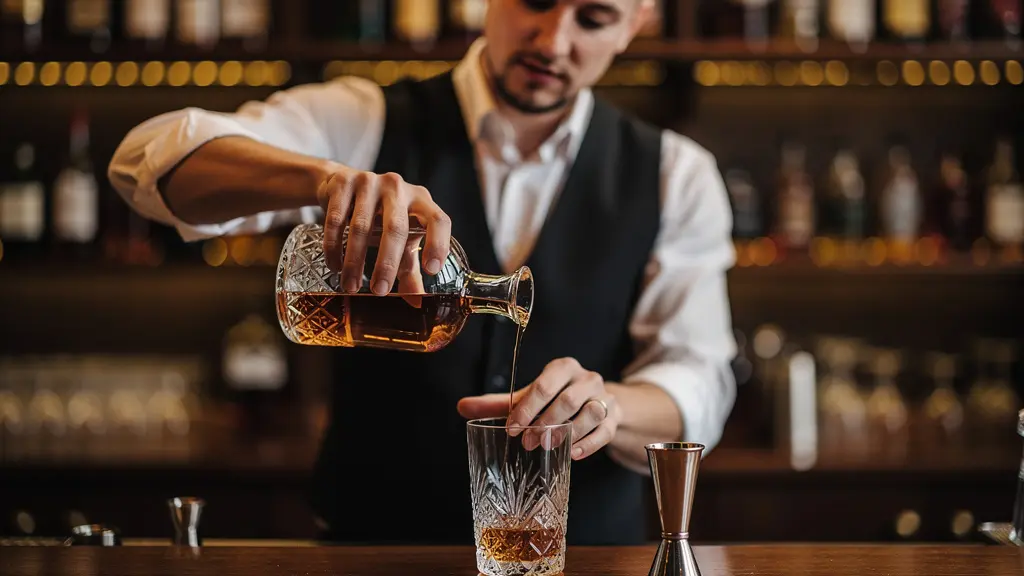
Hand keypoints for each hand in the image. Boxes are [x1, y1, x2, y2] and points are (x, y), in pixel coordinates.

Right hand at [315, 165, 451, 295]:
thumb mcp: (400, 238)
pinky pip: (337, 219)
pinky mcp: (344, 183)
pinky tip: (334, 265)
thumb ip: (409, 268)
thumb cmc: (381, 216)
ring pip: (362, 226)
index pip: (438, 220)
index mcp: (421, 201)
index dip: (438, 244)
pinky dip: (334, 246)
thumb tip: (417, 302)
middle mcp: (398, 188)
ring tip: (350, 286)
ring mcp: (370, 182)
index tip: (430, 271)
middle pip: (396, 228)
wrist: (344, 183)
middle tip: (379, 291)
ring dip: (355, 260)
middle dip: (387, 262)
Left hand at [457, 358, 620, 460]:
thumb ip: (499, 403)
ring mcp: (604, 397)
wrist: (596, 401)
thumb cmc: (557, 398)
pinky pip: (606, 430)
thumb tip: (461, 406)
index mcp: (564, 368)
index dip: (528, 408)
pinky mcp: (615, 417)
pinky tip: (574, 454)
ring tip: (548, 447)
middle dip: (546, 422)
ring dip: (568, 432)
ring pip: (591, 413)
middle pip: (569, 399)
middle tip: (528, 443)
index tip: (512, 429)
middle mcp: (587, 379)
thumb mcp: (530, 397)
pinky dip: (590, 443)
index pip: (545, 384)